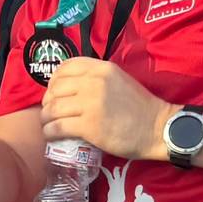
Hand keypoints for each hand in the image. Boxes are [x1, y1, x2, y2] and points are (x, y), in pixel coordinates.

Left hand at [40, 56, 175, 161]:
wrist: (156, 128)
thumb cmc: (139, 107)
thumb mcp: (119, 80)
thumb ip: (97, 78)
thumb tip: (70, 86)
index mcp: (102, 68)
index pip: (65, 66)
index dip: (54, 80)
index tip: (55, 92)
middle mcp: (94, 82)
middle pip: (55, 88)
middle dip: (48, 101)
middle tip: (50, 111)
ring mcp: (91, 104)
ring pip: (53, 108)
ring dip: (45, 118)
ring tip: (48, 124)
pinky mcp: (89, 126)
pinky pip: (57, 127)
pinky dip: (49, 131)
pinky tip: (51, 135)